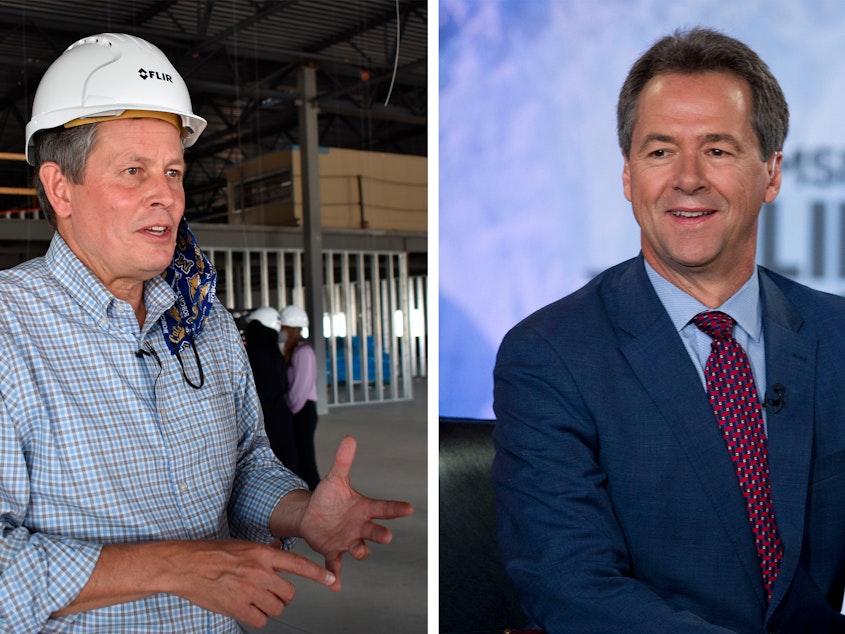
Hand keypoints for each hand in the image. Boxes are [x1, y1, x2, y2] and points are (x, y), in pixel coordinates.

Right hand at [167, 539, 335, 627]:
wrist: (187, 566)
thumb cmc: (213, 554)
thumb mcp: (244, 545)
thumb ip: (265, 551)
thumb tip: (280, 549)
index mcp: (263, 553)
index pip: (298, 564)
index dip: (317, 573)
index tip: (332, 580)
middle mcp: (260, 571)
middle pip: (289, 593)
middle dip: (282, 595)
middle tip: (269, 591)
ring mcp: (250, 590)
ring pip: (277, 608)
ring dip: (269, 606)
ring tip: (253, 597)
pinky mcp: (238, 607)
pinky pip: (261, 620)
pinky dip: (256, 616)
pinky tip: (245, 607)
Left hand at [298, 436, 413, 589]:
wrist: (310, 515)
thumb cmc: (328, 497)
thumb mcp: (335, 478)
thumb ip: (343, 461)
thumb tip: (350, 438)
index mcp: (363, 509)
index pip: (384, 508)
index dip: (396, 509)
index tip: (409, 508)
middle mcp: (360, 527)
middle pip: (374, 531)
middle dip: (381, 534)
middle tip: (386, 536)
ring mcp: (348, 541)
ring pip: (359, 549)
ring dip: (360, 551)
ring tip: (358, 550)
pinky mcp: (333, 551)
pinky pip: (336, 565)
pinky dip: (335, 575)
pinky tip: (335, 585)